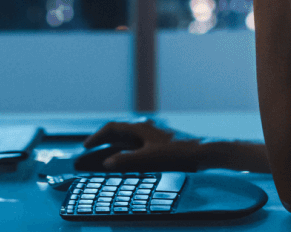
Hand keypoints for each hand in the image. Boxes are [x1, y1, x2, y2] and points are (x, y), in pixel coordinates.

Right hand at [81, 120, 203, 171]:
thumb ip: (127, 160)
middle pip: (117, 134)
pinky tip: (125, 162)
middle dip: (101, 144)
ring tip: (100, 159)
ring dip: (112, 148)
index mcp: (141, 127)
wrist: (205, 151)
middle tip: (87, 154)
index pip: (112, 128)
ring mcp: (152, 135)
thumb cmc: (179, 153)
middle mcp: (145, 128)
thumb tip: (107, 163)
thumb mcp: (150, 158)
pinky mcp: (160, 143)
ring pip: (126, 140)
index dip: (97, 137)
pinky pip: (136, 146)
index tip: (85, 146)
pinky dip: (125, 153)